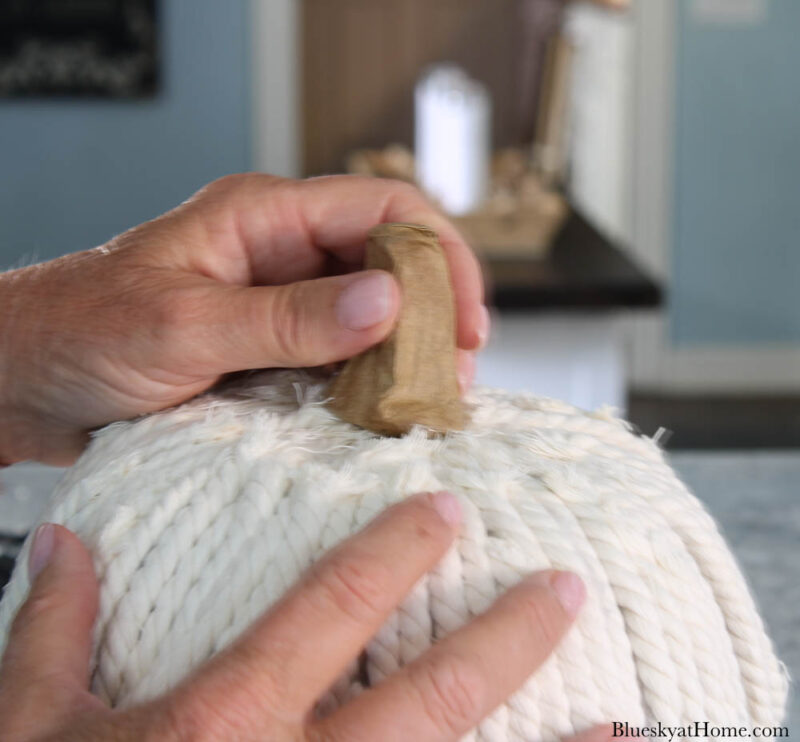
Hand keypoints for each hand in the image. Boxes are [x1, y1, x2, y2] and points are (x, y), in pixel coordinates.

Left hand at [0, 174, 488, 464]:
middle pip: (390, 266)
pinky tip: (383, 417)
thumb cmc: (81, 332)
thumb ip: (286, 316)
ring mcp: (279, 304)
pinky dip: (368, 386)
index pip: (384, 212)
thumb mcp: (185, 325)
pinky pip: (339, 360)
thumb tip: (387, 301)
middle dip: (435, 314)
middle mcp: (281, 255)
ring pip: (371, 318)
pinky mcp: (271, 350)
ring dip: (406, 356)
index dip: (441, 258)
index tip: (470, 319)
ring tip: (429, 403)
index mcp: (264, 217)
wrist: (24, 379)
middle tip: (454, 376)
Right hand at [0, 492, 602, 741]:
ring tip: (627, 727)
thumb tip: (66, 542)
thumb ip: (51, 632)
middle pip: (433, 696)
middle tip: (566, 590)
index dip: (396, 548)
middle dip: (508, 636)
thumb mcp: (28, 732)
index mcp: (222, 724)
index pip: (332, 606)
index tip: (447, 510)